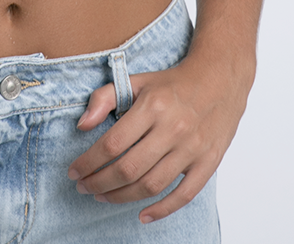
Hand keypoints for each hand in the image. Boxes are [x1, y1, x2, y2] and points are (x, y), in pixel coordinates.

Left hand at [67, 56, 246, 223]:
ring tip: (103, 196)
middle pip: (129, 168)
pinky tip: (142, 215)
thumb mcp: (136, 80)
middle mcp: (173, 129)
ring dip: (122, 197)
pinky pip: (184, 194)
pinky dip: (162, 210)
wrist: (219, 79)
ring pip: (152, 185)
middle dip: (100, 182)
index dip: (89, 162)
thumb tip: (82, 126)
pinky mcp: (208, 162)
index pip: (113, 143)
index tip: (74, 171)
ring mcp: (192, 148)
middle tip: (84, 187)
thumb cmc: (173, 83)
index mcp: (152, 106)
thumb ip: (105, 98)